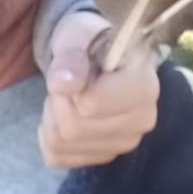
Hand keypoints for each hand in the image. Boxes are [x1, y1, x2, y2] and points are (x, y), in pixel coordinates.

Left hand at [39, 11, 159, 168]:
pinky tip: (63, 115)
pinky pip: (56, 156)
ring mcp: (125, 143)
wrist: (93, 56)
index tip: (79, 67)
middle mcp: (143, 120)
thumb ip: (70, 57)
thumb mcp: (76, 36)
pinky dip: (48, 135)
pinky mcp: (105, 157)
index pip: (91, 105)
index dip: (72, 85)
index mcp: (144, 85)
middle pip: (74, 128)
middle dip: (58, 101)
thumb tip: (62, 85)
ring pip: (63, 143)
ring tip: (68, 95)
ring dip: (51, 116)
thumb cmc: (89, 42)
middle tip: (69, 81)